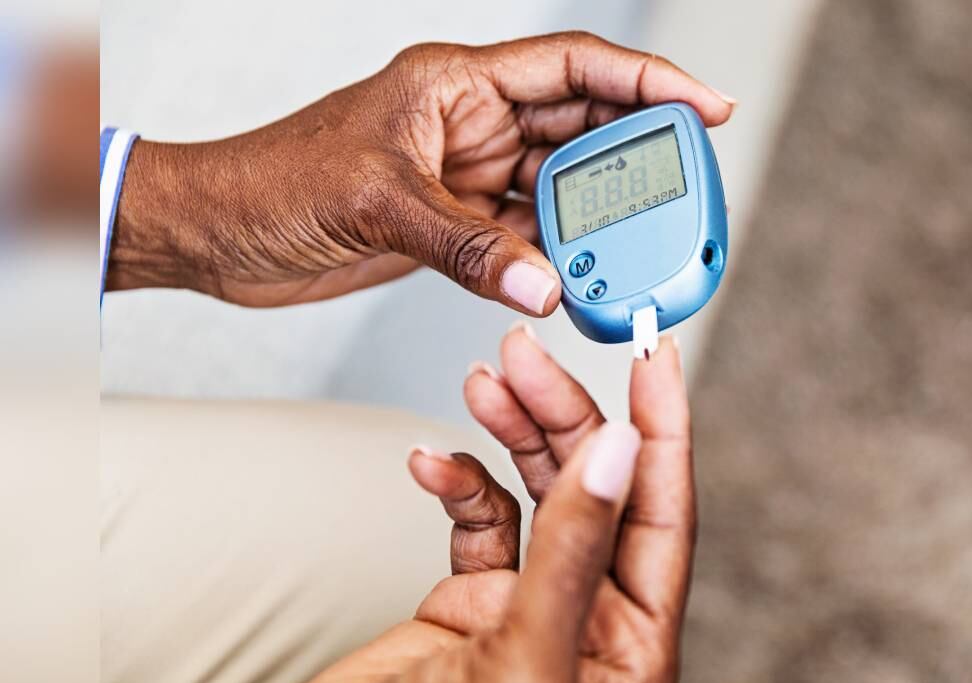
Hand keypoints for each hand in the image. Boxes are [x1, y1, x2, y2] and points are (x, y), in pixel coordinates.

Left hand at [108, 32, 733, 309]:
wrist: (220, 234)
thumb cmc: (273, 182)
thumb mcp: (376, 202)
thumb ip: (467, 245)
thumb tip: (547, 282)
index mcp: (457, 84)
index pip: (574, 67)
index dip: (648, 79)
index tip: (707, 106)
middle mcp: (472, 123)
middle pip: (583, 128)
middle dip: (642, 154)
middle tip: (692, 188)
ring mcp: (468, 175)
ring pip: (562, 188)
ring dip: (604, 217)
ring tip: (650, 244)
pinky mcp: (457, 224)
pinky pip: (529, 238)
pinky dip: (561, 258)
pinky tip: (589, 277)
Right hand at [273, 328, 693, 682]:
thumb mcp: (522, 666)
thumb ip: (573, 554)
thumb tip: (622, 451)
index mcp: (632, 652)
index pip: (665, 514)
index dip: (664, 427)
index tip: (657, 353)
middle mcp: (589, 625)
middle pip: (598, 488)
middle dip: (565, 414)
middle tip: (523, 356)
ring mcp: (528, 612)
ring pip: (540, 494)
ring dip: (514, 434)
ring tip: (484, 382)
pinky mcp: (469, 608)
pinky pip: (479, 522)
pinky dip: (458, 483)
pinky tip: (431, 462)